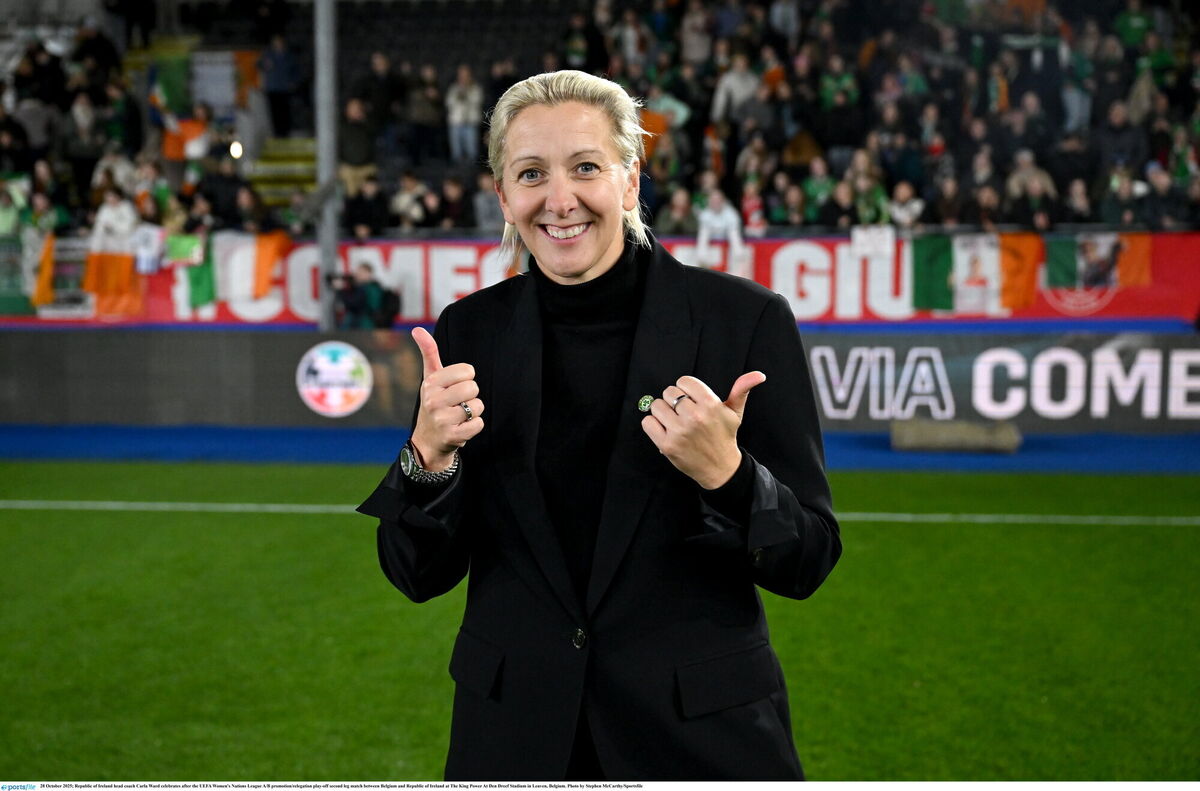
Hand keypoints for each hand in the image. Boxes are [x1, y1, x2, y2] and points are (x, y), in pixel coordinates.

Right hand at [410, 327, 483, 469]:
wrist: (428, 440)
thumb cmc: (434, 403)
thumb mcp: (430, 378)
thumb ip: (429, 352)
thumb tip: (417, 329)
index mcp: (431, 383)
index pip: (467, 371)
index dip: (466, 378)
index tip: (456, 386)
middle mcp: (433, 400)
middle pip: (473, 388)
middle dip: (471, 395)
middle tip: (458, 402)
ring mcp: (442, 419)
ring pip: (477, 406)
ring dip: (473, 411)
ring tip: (459, 416)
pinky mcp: (452, 436)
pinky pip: (479, 424)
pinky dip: (475, 426)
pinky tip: (462, 427)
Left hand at [640, 372, 765, 489]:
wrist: (720, 469)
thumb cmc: (725, 437)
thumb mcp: (735, 413)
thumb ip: (742, 390)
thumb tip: (758, 375)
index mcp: (711, 405)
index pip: (684, 381)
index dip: (685, 389)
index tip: (690, 399)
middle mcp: (694, 417)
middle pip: (669, 392)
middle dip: (674, 401)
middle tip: (683, 413)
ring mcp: (679, 431)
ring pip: (656, 406)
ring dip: (662, 413)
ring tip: (674, 422)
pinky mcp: (667, 445)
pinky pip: (647, 423)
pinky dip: (653, 425)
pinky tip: (665, 430)